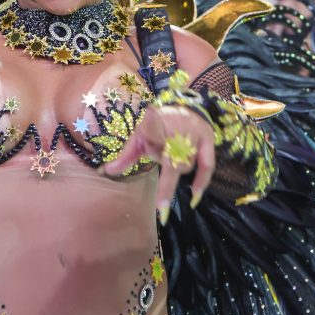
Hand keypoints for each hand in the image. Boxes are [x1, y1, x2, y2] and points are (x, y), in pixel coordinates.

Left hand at [102, 104, 215, 223]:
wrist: (186, 107)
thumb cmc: (158, 126)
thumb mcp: (140, 136)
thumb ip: (126, 155)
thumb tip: (106, 172)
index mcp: (155, 123)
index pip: (151, 132)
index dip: (151, 139)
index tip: (147, 140)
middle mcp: (176, 128)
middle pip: (171, 160)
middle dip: (167, 184)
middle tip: (161, 207)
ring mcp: (193, 135)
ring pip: (185, 165)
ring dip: (176, 169)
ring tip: (170, 157)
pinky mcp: (208, 140)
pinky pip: (206, 165)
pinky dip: (201, 181)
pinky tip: (195, 197)